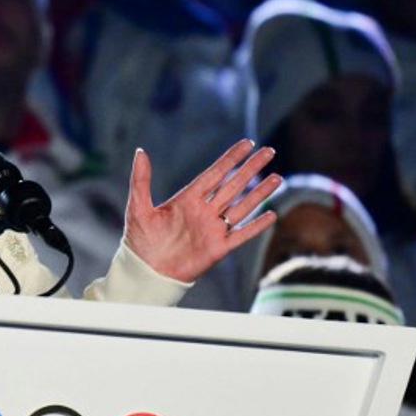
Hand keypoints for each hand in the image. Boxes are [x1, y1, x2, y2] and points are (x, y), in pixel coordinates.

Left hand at [124, 140, 279, 282]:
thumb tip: (140, 152)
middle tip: (269, 151)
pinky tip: (271, 214)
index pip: (215, 173)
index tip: (247, 143)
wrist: (145, 272)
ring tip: (278, 177)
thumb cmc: (139, 241)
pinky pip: (241, 235)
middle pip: (233, 185)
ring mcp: (212, 229)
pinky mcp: (218, 248)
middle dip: (251, 168)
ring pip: (242, 207)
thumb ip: (141, 180)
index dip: (231, 159)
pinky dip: (256, 226)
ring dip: (259, 193)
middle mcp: (204, 211)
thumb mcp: (138, 207)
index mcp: (187, 199)